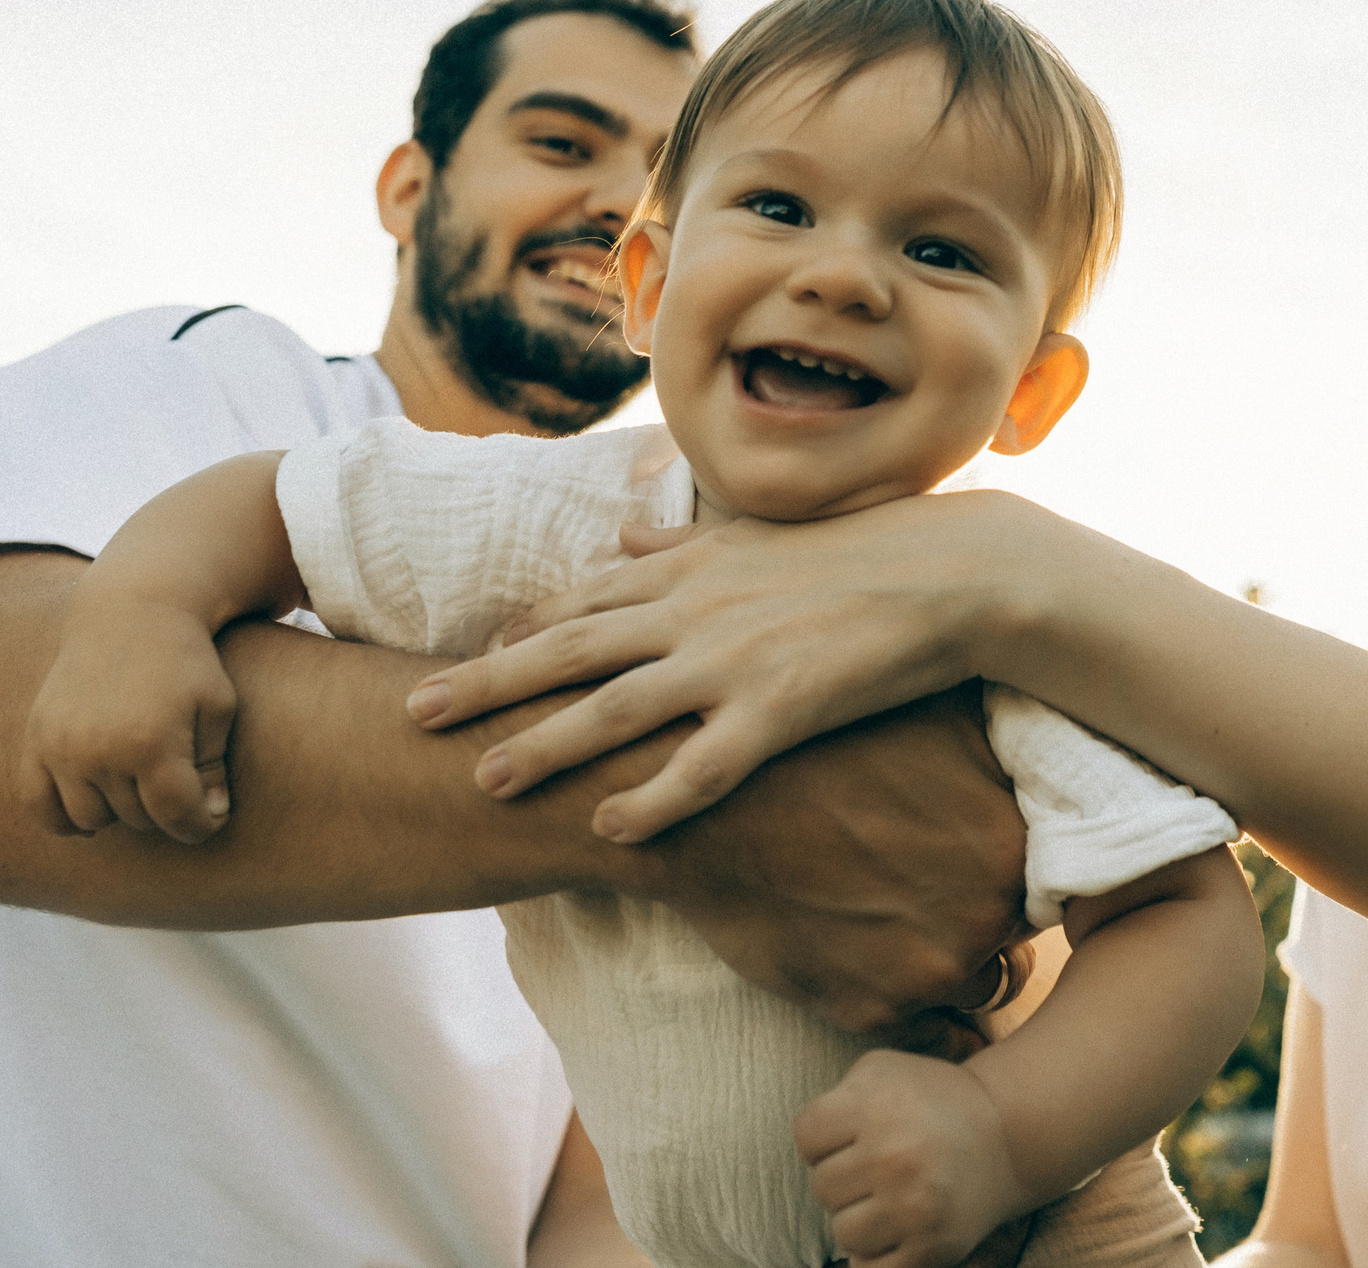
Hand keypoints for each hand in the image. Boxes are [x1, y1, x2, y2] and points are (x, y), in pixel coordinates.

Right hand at [20, 595, 236, 842]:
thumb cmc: (185, 660)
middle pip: (136, 818)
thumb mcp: (217, 705)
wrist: (130, 612)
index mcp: (152, 742)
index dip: (200, 825)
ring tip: (140, 783)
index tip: (210, 818)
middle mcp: (99, 749)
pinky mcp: (37, 739)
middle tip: (178, 782)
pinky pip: (38, 804)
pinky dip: (62, 818)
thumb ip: (214, 765)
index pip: (176, 816)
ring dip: (118, 810)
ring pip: (89, 818)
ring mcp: (62, 746)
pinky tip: (93, 810)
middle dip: (163, 809)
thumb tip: (212, 816)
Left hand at [405, 490, 1049, 840]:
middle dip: (487, 683)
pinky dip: (654, 798)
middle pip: (569, 651)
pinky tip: (609, 830)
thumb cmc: (860, 551)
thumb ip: (682, 543)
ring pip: (618, 708)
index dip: (515, 634)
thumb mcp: (759, 536)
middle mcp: (694, 611)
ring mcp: (734, 660)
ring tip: (487, 780)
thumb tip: (624, 539)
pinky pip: (706, 766)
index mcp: (688, 570)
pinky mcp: (784, 708)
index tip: (459, 657)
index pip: (579, 602)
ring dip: (546, 745)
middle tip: (415, 713)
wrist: (952, 572)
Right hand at [644, 685, 1033, 1035]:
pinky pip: (928, 1034)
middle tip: (931, 888)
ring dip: (951, 968)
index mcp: (1009, 840)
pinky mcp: (874, 1012)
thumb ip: (1005, 749)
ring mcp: (930, 971)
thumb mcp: (929, 717)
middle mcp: (987, 914)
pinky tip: (874, 964)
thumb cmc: (815, 747)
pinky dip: (912, 1011)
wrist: (703, 806)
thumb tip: (1054, 757)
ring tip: (899, 926)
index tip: (981, 857)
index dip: (1015, 867)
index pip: (1054, 877)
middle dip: (985, 919)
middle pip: (1016, 935)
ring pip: (976, 987)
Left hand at [797, 1049, 1032, 1267]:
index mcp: (875, 1104)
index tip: (850, 1137)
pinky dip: (876, 1254)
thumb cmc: (931, 1100)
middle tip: (876, 1168)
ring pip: (843, 1233)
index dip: (822, 1139)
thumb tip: (809, 1151)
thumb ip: (835, 1097)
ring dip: (859, 1219)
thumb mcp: (881, 1070)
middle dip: (843, 1179)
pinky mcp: (932, 1247)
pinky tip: (895, 1228)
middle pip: (821, 1188)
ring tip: (888, 1197)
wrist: (1005, 1135)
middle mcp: (894, 1154)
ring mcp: (914, 1205)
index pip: (806, 1137)